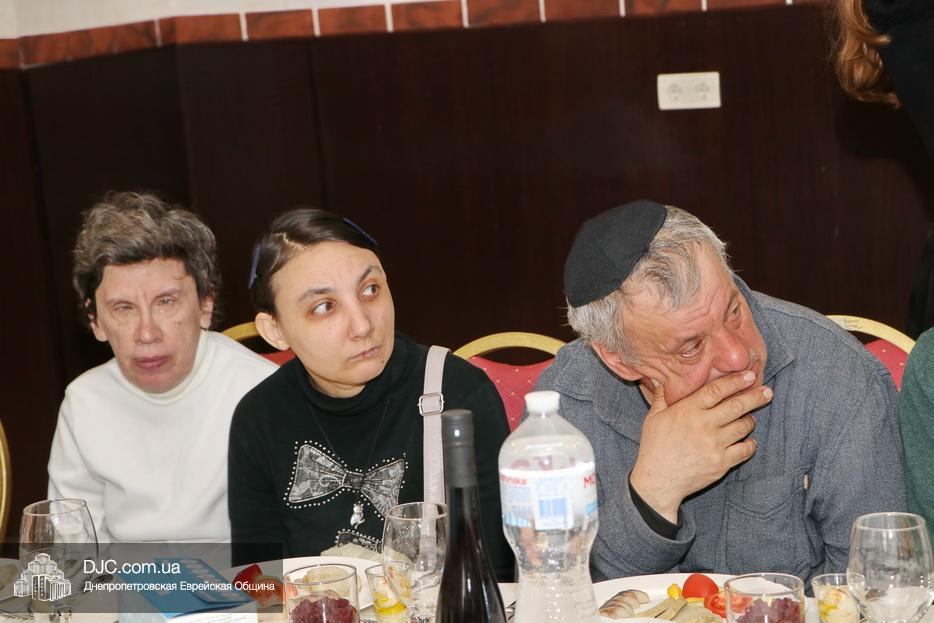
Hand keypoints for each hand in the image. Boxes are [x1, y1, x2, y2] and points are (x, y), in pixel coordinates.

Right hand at [629, 370, 772, 522]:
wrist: (657, 480)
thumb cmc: (654, 447)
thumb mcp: (653, 418)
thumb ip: (661, 397)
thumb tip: (659, 378)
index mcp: (688, 410)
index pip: (717, 390)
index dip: (735, 381)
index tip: (749, 375)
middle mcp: (704, 425)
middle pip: (737, 405)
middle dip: (755, 396)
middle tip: (767, 392)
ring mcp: (715, 445)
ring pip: (744, 426)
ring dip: (750, 420)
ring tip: (749, 418)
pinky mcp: (722, 462)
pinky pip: (745, 449)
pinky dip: (750, 444)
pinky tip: (748, 441)